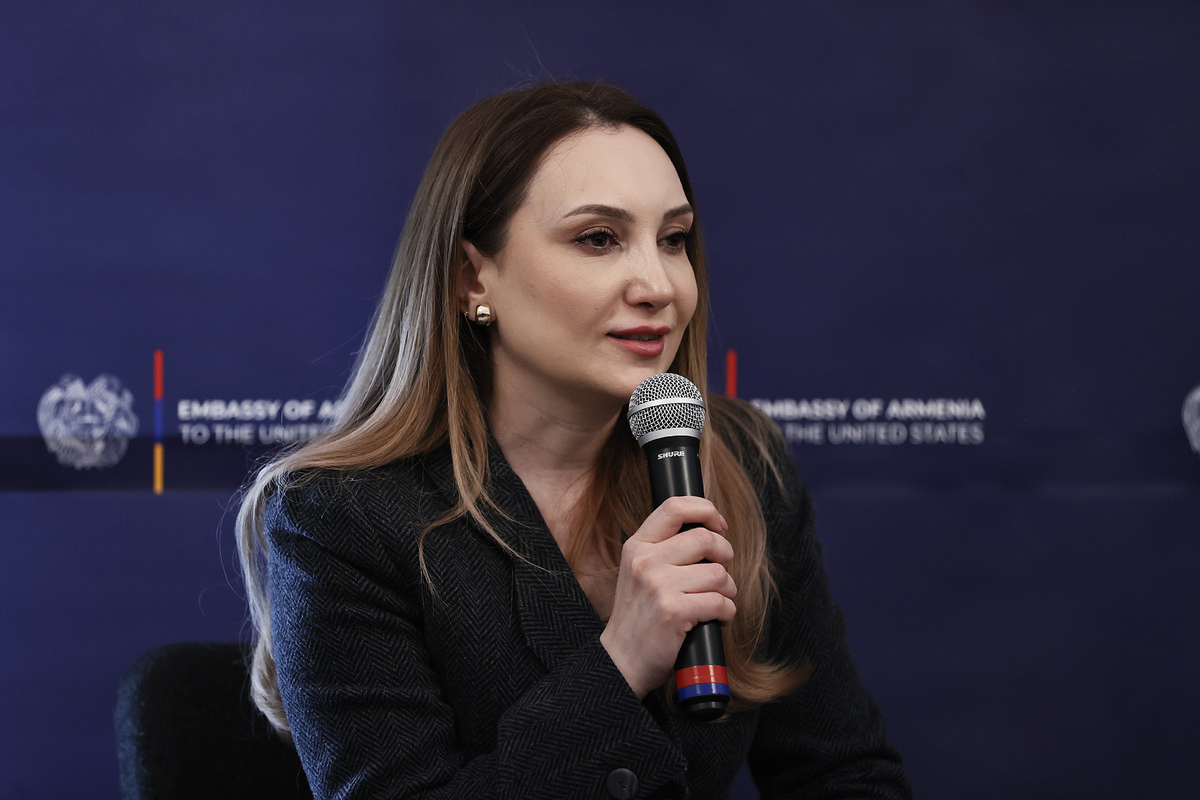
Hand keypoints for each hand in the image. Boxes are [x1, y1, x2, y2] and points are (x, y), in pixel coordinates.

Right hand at [599, 496, 736, 698]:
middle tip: (720, 572)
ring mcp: (658, 586)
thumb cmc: (639, 617)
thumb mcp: (638, 572)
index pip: (674, 507)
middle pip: (705, 538)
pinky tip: (716, 618)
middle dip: (725, 554)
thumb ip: (663, 549)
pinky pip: (720, 602)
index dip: (705, 510)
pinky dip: (726, 612)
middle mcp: (645, 561)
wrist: (621, 660)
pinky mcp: (673, 611)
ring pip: (718, 573)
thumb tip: (708, 531)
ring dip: (728, 589)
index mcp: (637, 546)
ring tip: (717, 600)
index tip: (719, 526)